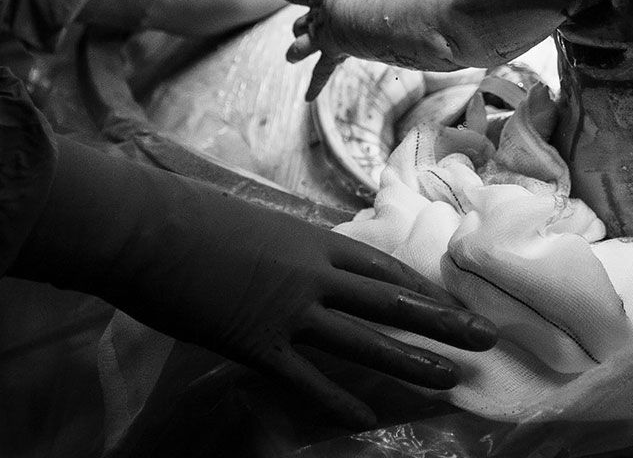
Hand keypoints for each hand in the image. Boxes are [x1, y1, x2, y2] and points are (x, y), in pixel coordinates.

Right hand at [15, 138, 495, 430]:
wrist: (147, 226)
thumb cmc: (189, 215)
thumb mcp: (251, 222)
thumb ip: (283, 246)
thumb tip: (292, 257)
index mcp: (312, 237)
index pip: (382, 266)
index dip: (422, 287)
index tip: (454, 303)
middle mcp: (313, 273)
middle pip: (391, 299)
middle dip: (442, 321)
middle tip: (485, 338)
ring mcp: (288, 310)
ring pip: (364, 339)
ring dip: (410, 361)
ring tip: (450, 378)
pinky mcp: (257, 342)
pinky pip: (307, 377)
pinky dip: (338, 399)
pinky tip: (368, 417)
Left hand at [276, 0, 382, 100]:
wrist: (356, 15)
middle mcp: (316, 19)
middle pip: (300, 24)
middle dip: (297, 28)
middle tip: (294, 32)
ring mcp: (320, 38)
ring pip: (301, 47)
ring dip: (296, 52)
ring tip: (290, 57)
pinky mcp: (330, 53)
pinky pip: (321, 73)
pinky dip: (315, 86)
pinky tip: (307, 98)